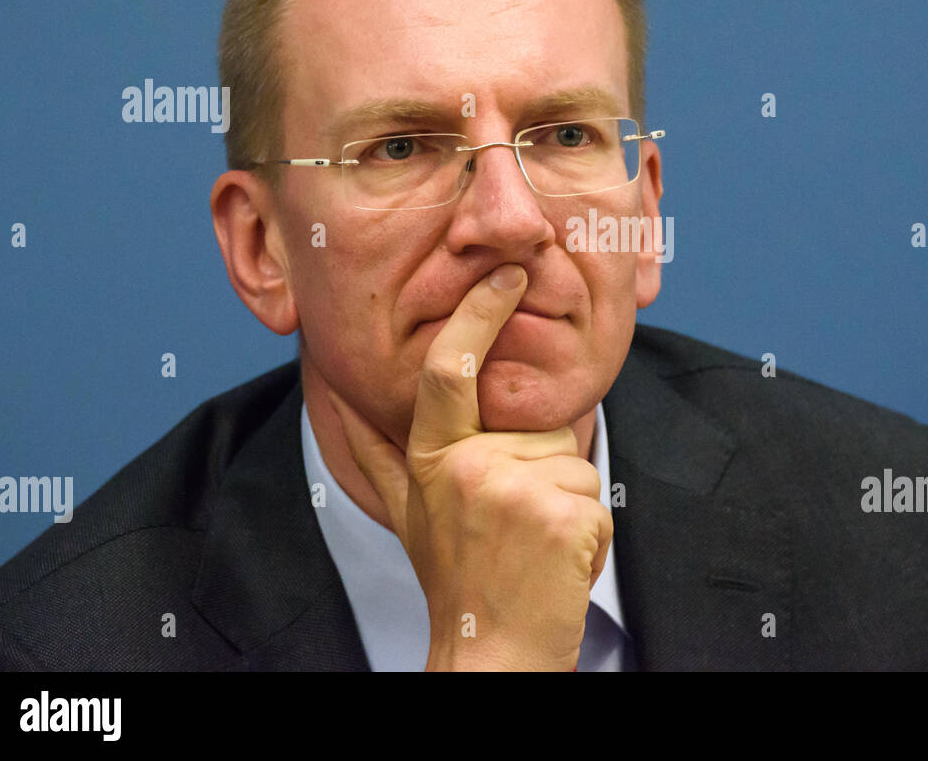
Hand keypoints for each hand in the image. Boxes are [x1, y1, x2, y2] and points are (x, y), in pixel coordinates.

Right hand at [328, 263, 612, 670]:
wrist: (492, 652)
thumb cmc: (456, 576)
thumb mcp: (408, 509)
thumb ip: (377, 451)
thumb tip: (331, 397)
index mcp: (433, 456)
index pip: (450, 368)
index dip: (480, 314)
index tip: (509, 275)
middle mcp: (466, 467)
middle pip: (540, 425)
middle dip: (545, 467)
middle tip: (517, 524)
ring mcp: (514, 490)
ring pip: (574, 460)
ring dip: (566, 503)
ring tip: (531, 545)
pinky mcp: (561, 515)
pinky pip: (596, 497)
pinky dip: (589, 532)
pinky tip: (555, 562)